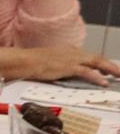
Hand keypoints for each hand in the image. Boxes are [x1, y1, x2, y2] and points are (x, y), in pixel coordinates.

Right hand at [5, 45, 119, 85]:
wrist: (23, 61)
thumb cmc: (31, 63)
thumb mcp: (49, 62)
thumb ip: (60, 65)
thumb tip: (63, 72)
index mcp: (69, 51)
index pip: (90, 56)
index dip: (101, 63)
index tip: (109, 69)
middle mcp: (73, 53)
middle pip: (97, 58)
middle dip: (111, 66)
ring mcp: (72, 59)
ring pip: (97, 62)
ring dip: (110, 69)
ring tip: (119, 76)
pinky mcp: (68, 67)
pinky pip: (87, 72)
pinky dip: (97, 77)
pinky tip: (104, 82)